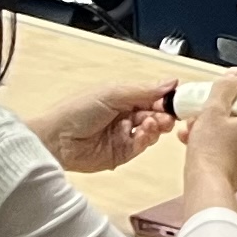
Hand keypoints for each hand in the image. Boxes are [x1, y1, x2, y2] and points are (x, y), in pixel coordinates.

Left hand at [32, 80, 180, 175]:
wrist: (55, 139)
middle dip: (165, 114)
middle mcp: (125, 116)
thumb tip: (171, 82)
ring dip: (156, 126)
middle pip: (156, 115)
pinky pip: (141, 147)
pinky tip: (142, 133)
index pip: (154, 96)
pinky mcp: (121, 154)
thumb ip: (144, 90)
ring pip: (152, 132)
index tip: (180, 98)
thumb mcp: (112, 93)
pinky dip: (146, 139)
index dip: (167, 98)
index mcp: (123, 97)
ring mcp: (124, 136)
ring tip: (152, 122)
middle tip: (169, 114)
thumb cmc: (75, 110)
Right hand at [177, 71, 236, 203]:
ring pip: (235, 133)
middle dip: (221, 111)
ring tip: (192, 126)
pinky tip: (192, 141)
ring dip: (214, 127)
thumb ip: (226, 88)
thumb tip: (235, 75)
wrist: (205, 186)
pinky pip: (231, 150)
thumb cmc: (211, 150)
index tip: (224, 90)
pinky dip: (216, 143)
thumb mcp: (214, 110)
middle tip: (203, 109)